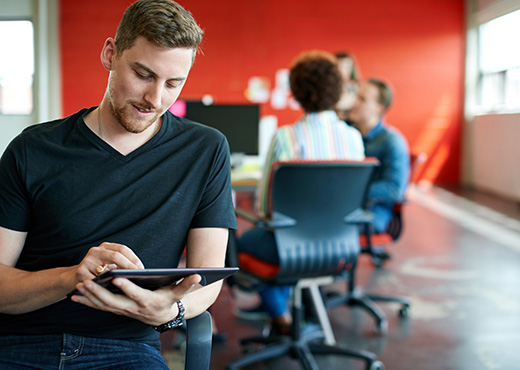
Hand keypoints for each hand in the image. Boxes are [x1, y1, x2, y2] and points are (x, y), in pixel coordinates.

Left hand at [70, 273, 201, 324]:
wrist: (163, 317)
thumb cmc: (170, 300)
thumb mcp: (179, 292)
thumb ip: (187, 284)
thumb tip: (198, 275)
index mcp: (148, 301)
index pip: (136, 294)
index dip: (127, 287)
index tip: (117, 277)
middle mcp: (133, 309)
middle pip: (114, 302)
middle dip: (99, 293)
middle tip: (87, 282)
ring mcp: (124, 311)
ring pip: (104, 305)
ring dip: (90, 297)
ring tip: (79, 286)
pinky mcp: (117, 310)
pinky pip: (100, 307)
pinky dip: (87, 303)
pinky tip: (75, 296)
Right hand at [74, 242, 144, 282]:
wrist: (73, 278)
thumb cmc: (97, 272)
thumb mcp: (108, 264)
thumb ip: (120, 264)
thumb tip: (139, 271)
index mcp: (105, 247)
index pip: (122, 249)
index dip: (133, 258)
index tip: (141, 268)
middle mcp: (96, 251)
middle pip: (116, 255)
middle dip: (128, 266)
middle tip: (137, 275)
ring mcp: (87, 261)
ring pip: (107, 269)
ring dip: (119, 277)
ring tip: (129, 283)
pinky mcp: (80, 272)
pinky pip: (97, 280)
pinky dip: (106, 285)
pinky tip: (114, 289)